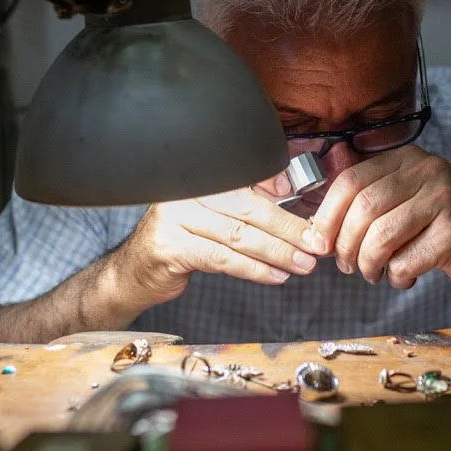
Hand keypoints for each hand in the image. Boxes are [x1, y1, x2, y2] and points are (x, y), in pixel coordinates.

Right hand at [112, 183, 329, 306]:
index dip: (282, 196)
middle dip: (288, 229)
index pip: (248, 179)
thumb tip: (287, 188)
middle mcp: (185, 190)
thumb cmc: (182, 239)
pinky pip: (221, 258)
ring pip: (237, 234)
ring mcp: (174, 217)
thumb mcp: (214, 215)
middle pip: (248, 208)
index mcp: (199, 174)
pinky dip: (253, 269)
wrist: (135, 271)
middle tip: (315, 244)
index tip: (311, 216)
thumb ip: (246, 200)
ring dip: (277, 252)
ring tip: (302, 265)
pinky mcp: (171, 247)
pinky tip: (275, 276)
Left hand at [310, 145, 450, 289]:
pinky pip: (406, 260)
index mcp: (408, 159)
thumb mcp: (408, 197)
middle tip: (347, 265)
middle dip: (346, 244)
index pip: (351, 180)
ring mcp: (444, 200)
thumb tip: (317, 222)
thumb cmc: (445, 223)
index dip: (327, 214)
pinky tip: (404, 277)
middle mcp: (427, 171)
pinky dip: (397, 276)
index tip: (320, 242)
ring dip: (369, 264)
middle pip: (363, 208)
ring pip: (381, 236)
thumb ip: (369, 198)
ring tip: (374, 274)